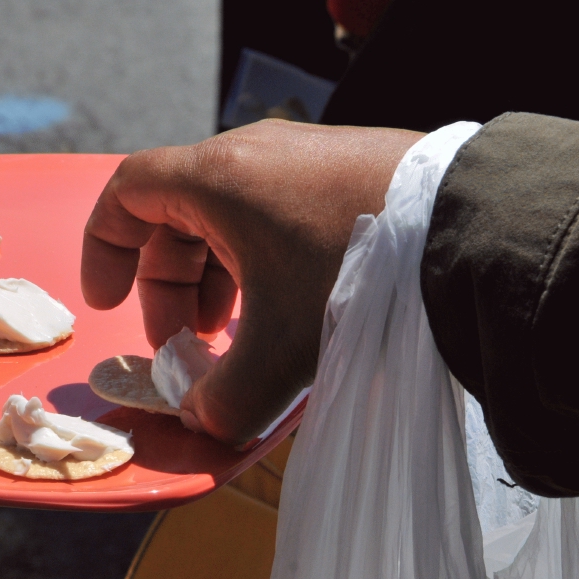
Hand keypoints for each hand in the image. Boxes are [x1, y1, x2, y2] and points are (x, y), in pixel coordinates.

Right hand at [81, 120, 420, 445]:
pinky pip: (272, 214)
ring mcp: (300, 157)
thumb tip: (204, 424)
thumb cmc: (357, 274)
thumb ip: (227, 398)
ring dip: (213, 279)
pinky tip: (286, 310)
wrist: (473, 225)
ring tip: (230, 335)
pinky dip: (257, 263)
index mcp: (217, 177)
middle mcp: (251, 155)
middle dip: (167, 286)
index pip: (127, 191)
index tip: (106, 301)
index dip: (104, 247)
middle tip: (182, 346)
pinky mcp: (343, 169)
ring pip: (226, 216)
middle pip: (174, 213)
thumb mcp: (283, 348)